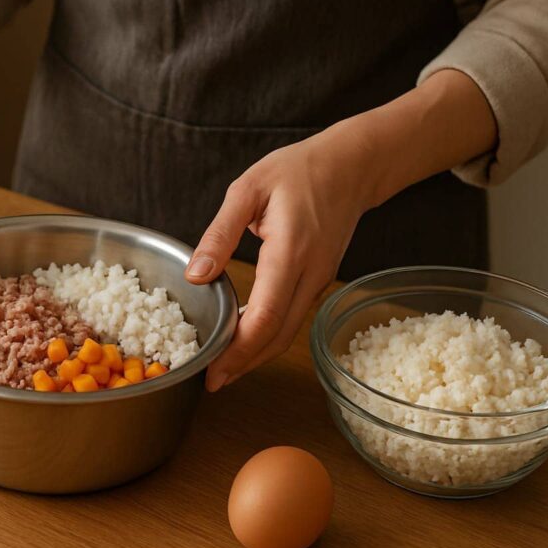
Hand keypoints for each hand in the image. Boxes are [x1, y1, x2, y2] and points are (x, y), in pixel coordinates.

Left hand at [185, 123, 376, 390]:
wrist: (351, 166)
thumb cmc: (297, 170)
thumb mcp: (248, 190)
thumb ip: (220, 234)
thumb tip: (196, 276)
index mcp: (290, 252)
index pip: (264, 316)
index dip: (238, 350)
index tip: (212, 369)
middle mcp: (309, 274)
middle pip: (278, 335)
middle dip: (244, 364)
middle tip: (212, 382)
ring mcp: (318, 280)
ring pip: (288, 332)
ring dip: (257, 355)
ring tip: (225, 369)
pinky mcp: (318, 280)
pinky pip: (293, 318)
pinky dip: (269, 336)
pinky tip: (246, 339)